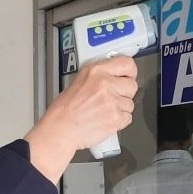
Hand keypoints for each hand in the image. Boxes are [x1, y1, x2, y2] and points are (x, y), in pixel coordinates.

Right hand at [25, 56, 137, 180]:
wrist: (60, 130)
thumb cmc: (64, 109)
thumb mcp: (79, 80)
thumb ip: (100, 76)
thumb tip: (115, 76)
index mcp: (96, 71)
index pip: (127, 64)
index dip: (130, 72)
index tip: (128, 76)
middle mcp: (105, 84)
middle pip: (132, 85)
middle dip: (125, 93)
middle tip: (113, 98)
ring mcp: (112, 102)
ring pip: (130, 104)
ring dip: (121, 108)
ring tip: (104, 111)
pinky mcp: (115, 118)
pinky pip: (128, 118)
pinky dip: (119, 121)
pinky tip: (106, 119)